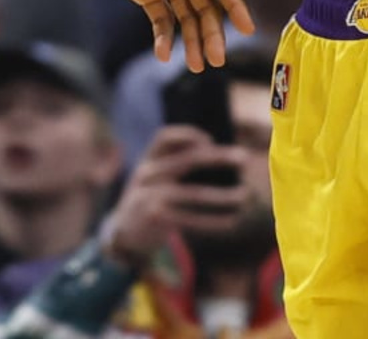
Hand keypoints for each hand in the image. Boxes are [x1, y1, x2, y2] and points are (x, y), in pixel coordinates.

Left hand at [59, 0, 254, 70]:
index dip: (234, 4)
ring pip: (185, 16)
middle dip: (211, 32)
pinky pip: (161, 19)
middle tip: (216, 60)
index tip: (248, 29)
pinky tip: (162, 54)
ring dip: (191, 39)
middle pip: (204, 4)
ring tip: (194, 66)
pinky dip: (164, 37)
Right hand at [101, 126, 248, 264]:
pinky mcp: (157, 220)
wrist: (123, 234)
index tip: (211, 140)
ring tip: (245, 195)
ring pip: (194, 193)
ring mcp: (151, 198)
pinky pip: (192, 219)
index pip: (165, 137)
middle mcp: (148, 174)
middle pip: (187, 160)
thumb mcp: (153, 177)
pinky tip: (231, 220)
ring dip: (223, 195)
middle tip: (244, 159)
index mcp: (147, 159)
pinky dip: (214, 220)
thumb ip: (175, 166)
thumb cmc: (150, 198)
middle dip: (218, 158)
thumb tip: (220, 157)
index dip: (188, 134)